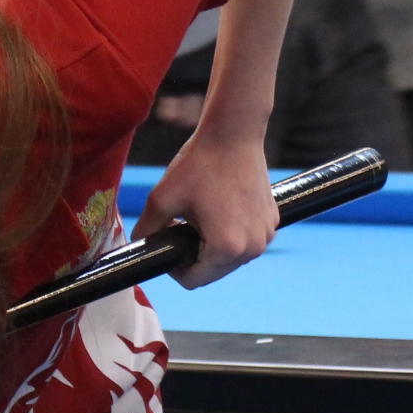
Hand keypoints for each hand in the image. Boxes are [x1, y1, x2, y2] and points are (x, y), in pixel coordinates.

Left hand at [133, 131, 278, 289]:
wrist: (234, 132)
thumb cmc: (199, 163)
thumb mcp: (161, 199)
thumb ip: (146, 232)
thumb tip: (139, 250)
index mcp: (227, 248)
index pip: (194, 280)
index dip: (174, 268)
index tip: (167, 245)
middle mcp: (253, 248)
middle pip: (213, 272)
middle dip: (193, 256)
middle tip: (179, 228)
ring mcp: (266, 235)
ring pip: (230, 258)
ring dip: (212, 246)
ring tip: (198, 218)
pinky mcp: (273, 221)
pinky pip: (246, 240)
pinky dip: (231, 233)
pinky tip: (218, 209)